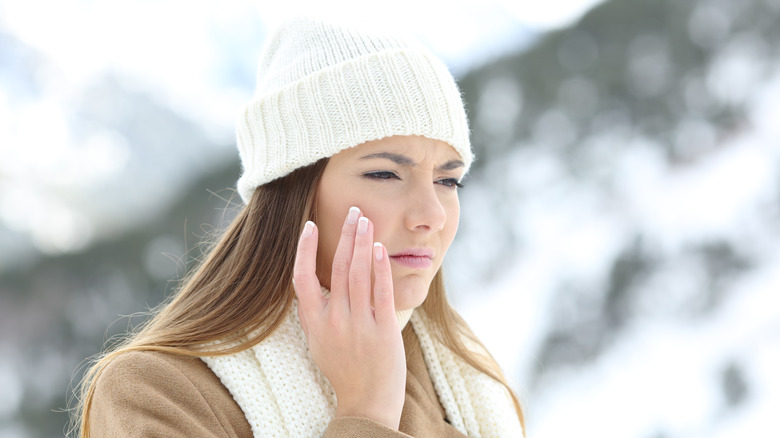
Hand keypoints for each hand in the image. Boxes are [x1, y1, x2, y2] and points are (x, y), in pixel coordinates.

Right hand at [293, 207, 405, 429]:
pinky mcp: (383, 330)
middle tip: (353, 211)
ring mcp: (359, 325)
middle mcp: (334, 321)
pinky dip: (380, 268)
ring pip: (358, 273)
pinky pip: (380, 292)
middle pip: (337, 267)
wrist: (366, 403)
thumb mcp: (319, 343)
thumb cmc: (343, 371)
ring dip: (362, 243)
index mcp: (314, 323)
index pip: (302, 279)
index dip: (304, 250)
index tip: (309, 226)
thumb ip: (314, 314)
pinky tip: (380, 249)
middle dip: (345, 235)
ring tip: (366, 220)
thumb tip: (309, 287)